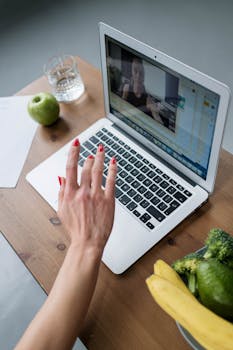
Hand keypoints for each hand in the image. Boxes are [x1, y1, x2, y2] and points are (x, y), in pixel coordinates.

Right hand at [57, 140, 116, 254]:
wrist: (88, 242)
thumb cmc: (76, 228)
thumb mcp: (62, 210)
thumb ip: (61, 192)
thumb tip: (61, 177)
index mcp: (70, 193)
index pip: (70, 167)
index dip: (73, 153)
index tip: (76, 144)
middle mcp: (83, 192)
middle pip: (86, 168)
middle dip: (89, 157)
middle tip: (92, 151)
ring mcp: (96, 195)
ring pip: (98, 171)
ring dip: (100, 158)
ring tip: (101, 150)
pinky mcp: (108, 200)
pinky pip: (111, 181)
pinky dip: (112, 170)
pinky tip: (114, 163)